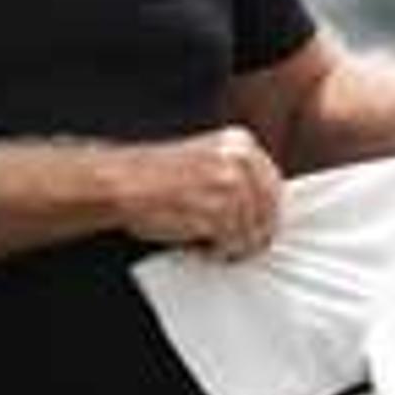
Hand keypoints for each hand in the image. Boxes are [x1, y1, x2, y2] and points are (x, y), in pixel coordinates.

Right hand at [122, 125, 282, 260]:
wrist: (121, 182)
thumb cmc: (156, 177)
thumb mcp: (206, 159)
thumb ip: (237, 176)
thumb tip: (264, 211)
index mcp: (240, 143)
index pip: (274, 187)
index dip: (266, 215)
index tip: (257, 230)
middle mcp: (240, 160)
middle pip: (269, 212)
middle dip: (255, 235)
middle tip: (238, 247)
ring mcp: (229, 185)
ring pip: (252, 231)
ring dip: (234, 246)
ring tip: (212, 245)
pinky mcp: (217, 211)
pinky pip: (233, 243)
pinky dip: (219, 252)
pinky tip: (202, 247)